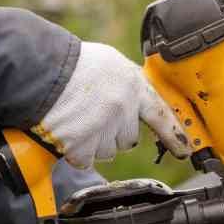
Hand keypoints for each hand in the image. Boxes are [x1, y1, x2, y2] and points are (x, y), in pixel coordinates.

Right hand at [33, 42, 190, 168]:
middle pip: (128, 139)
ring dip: (93, 142)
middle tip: (92, 115)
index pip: (161, 115)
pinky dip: (76, 151)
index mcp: (133, 86)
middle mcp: (123, 109)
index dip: (174, 136)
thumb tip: (134, 102)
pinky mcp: (83, 146)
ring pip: (107, 151)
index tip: (184, 150)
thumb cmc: (71, 65)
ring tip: (76, 119)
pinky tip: (67, 132)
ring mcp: (103, 129)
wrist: (39, 72)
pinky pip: (86, 159)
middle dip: (112, 133)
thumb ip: (126, 84)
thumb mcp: (109, 64)